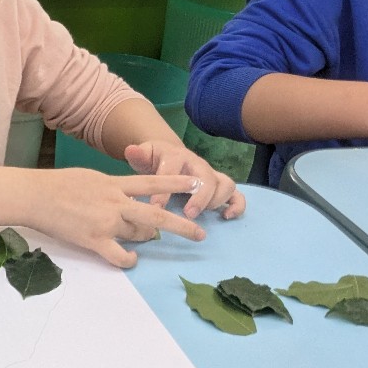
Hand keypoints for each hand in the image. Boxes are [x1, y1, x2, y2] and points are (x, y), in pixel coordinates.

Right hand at [29, 168, 212, 268]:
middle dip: (181, 225)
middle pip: (155, 214)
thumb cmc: (57, 184)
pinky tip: (132, 260)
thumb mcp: (90, 177)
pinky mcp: (94, 240)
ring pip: (139, 234)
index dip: (175, 184)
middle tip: (199, 234)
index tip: (195, 184)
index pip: (151, 183)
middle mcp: (115, 203)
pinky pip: (119, 255)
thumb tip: (123, 194)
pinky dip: (129, 260)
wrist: (35, 196)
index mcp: (113, 184)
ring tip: (147, 237)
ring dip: (145, 237)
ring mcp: (106, 222)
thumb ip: (111, 187)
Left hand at [124, 141, 245, 220]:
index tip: (156, 207)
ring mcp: (211, 174)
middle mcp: (197, 163)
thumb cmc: (154, 160)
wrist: (168, 155)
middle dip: (199, 196)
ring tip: (200, 215)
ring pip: (225, 183)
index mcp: (176, 156)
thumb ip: (137, 155)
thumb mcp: (143, 156)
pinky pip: (237, 194)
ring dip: (216, 200)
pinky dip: (237, 206)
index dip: (165, 189)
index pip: (174, 169)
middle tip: (187, 214)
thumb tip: (131, 150)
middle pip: (206, 176)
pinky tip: (226, 217)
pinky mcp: (220, 185)